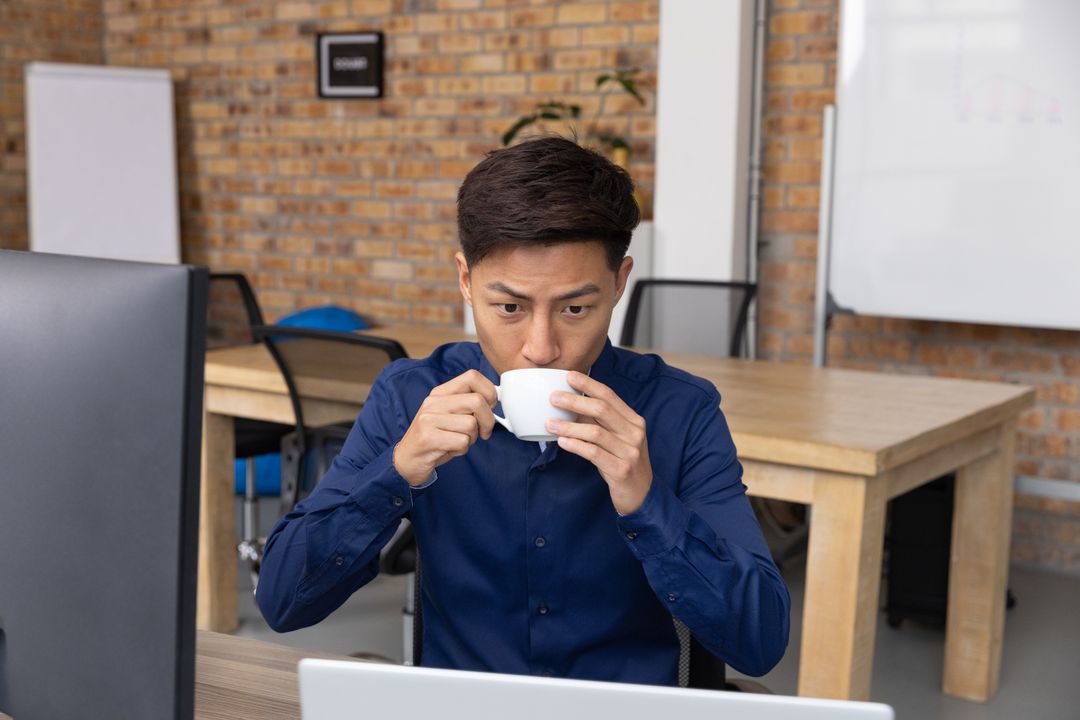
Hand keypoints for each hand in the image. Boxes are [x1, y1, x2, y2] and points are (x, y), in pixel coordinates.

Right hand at [393, 370, 496, 486]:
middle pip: (477, 401)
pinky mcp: (428, 438)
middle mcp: (433, 402)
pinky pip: (462, 441)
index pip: (472, 377)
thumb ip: (467, 405)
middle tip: (484, 431)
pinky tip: (451, 449)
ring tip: (459, 441)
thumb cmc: (434, 438)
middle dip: (488, 420)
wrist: (406, 460)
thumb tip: (495, 399)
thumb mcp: (449, 415)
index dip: (489, 391)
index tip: (491, 407)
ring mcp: (429, 419)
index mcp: (440, 393)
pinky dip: (463, 449)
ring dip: (472, 438)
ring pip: (471, 424)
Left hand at [546, 371, 651, 514]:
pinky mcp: (621, 470)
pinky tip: (562, 442)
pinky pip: (594, 453)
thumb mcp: (616, 439)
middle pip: (602, 410)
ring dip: (569, 426)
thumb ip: (598, 423)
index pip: (610, 396)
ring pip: (595, 432)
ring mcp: (630, 452)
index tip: (569, 376)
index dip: (589, 384)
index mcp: (633, 420)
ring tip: (549, 423)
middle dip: (575, 401)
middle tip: (553, 397)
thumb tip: (570, 405)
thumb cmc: (623, 462)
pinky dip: (576, 446)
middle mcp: (634, 433)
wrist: (642, 495)